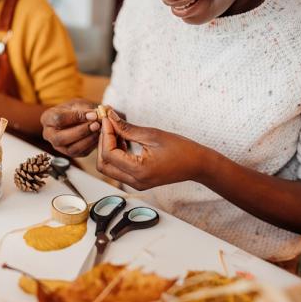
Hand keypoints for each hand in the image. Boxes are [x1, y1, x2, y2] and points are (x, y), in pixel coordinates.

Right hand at [40, 99, 100, 156]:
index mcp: (47, 118)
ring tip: (100, 130)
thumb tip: (95, 115)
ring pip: (71, 149)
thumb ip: (85, 109)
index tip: (93, 114)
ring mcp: (58, 147)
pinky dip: (92, 145)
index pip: (58, 119)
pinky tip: (100, 136)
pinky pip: (81, 153)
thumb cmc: (76, 109)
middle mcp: (49, 135)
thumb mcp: (78, 104)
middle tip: (96, 124)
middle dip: (81, 132)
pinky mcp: (70, 154)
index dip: (76, 117)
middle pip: (60, 138)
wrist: (79, 118)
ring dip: (88, 140)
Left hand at [98, 110, 214, 189]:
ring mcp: (136, 183)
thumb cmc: (181, 149)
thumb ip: (127, 128)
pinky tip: (122, 140)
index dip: (105, 134)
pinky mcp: (138, 181)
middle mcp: (135, 181)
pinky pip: (118, 169)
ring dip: (108, 148)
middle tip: (108, 124)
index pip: (109, 154)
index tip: (107, 119)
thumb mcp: (152, 135)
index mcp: (139, 171)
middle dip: (102, 143)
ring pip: (109, 167)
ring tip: (116, 130)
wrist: (198, 164)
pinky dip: (115, 154)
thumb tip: (110, 118)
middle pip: (103, 164)